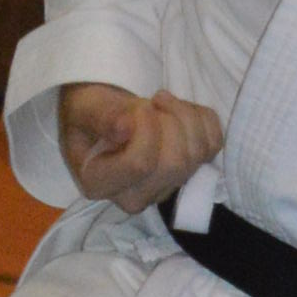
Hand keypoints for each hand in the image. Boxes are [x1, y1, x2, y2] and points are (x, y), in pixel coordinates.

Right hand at [58, 80, 223, 210]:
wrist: (104, 113)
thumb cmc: (89, 112)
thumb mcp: (84, 107)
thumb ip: (101, 116)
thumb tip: (126, 128)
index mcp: (99, 183)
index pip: (139, 165)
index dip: (147, 128)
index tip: (138, 106)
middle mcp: (133, 195)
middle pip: (173, 165)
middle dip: (169, 121)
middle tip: (151, 101)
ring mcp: (164, 188)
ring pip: (196, 155)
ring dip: (184, 115)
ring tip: (161, 100)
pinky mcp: (188, 173)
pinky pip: (213, 145)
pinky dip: (202, 118)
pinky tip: (178, 108)